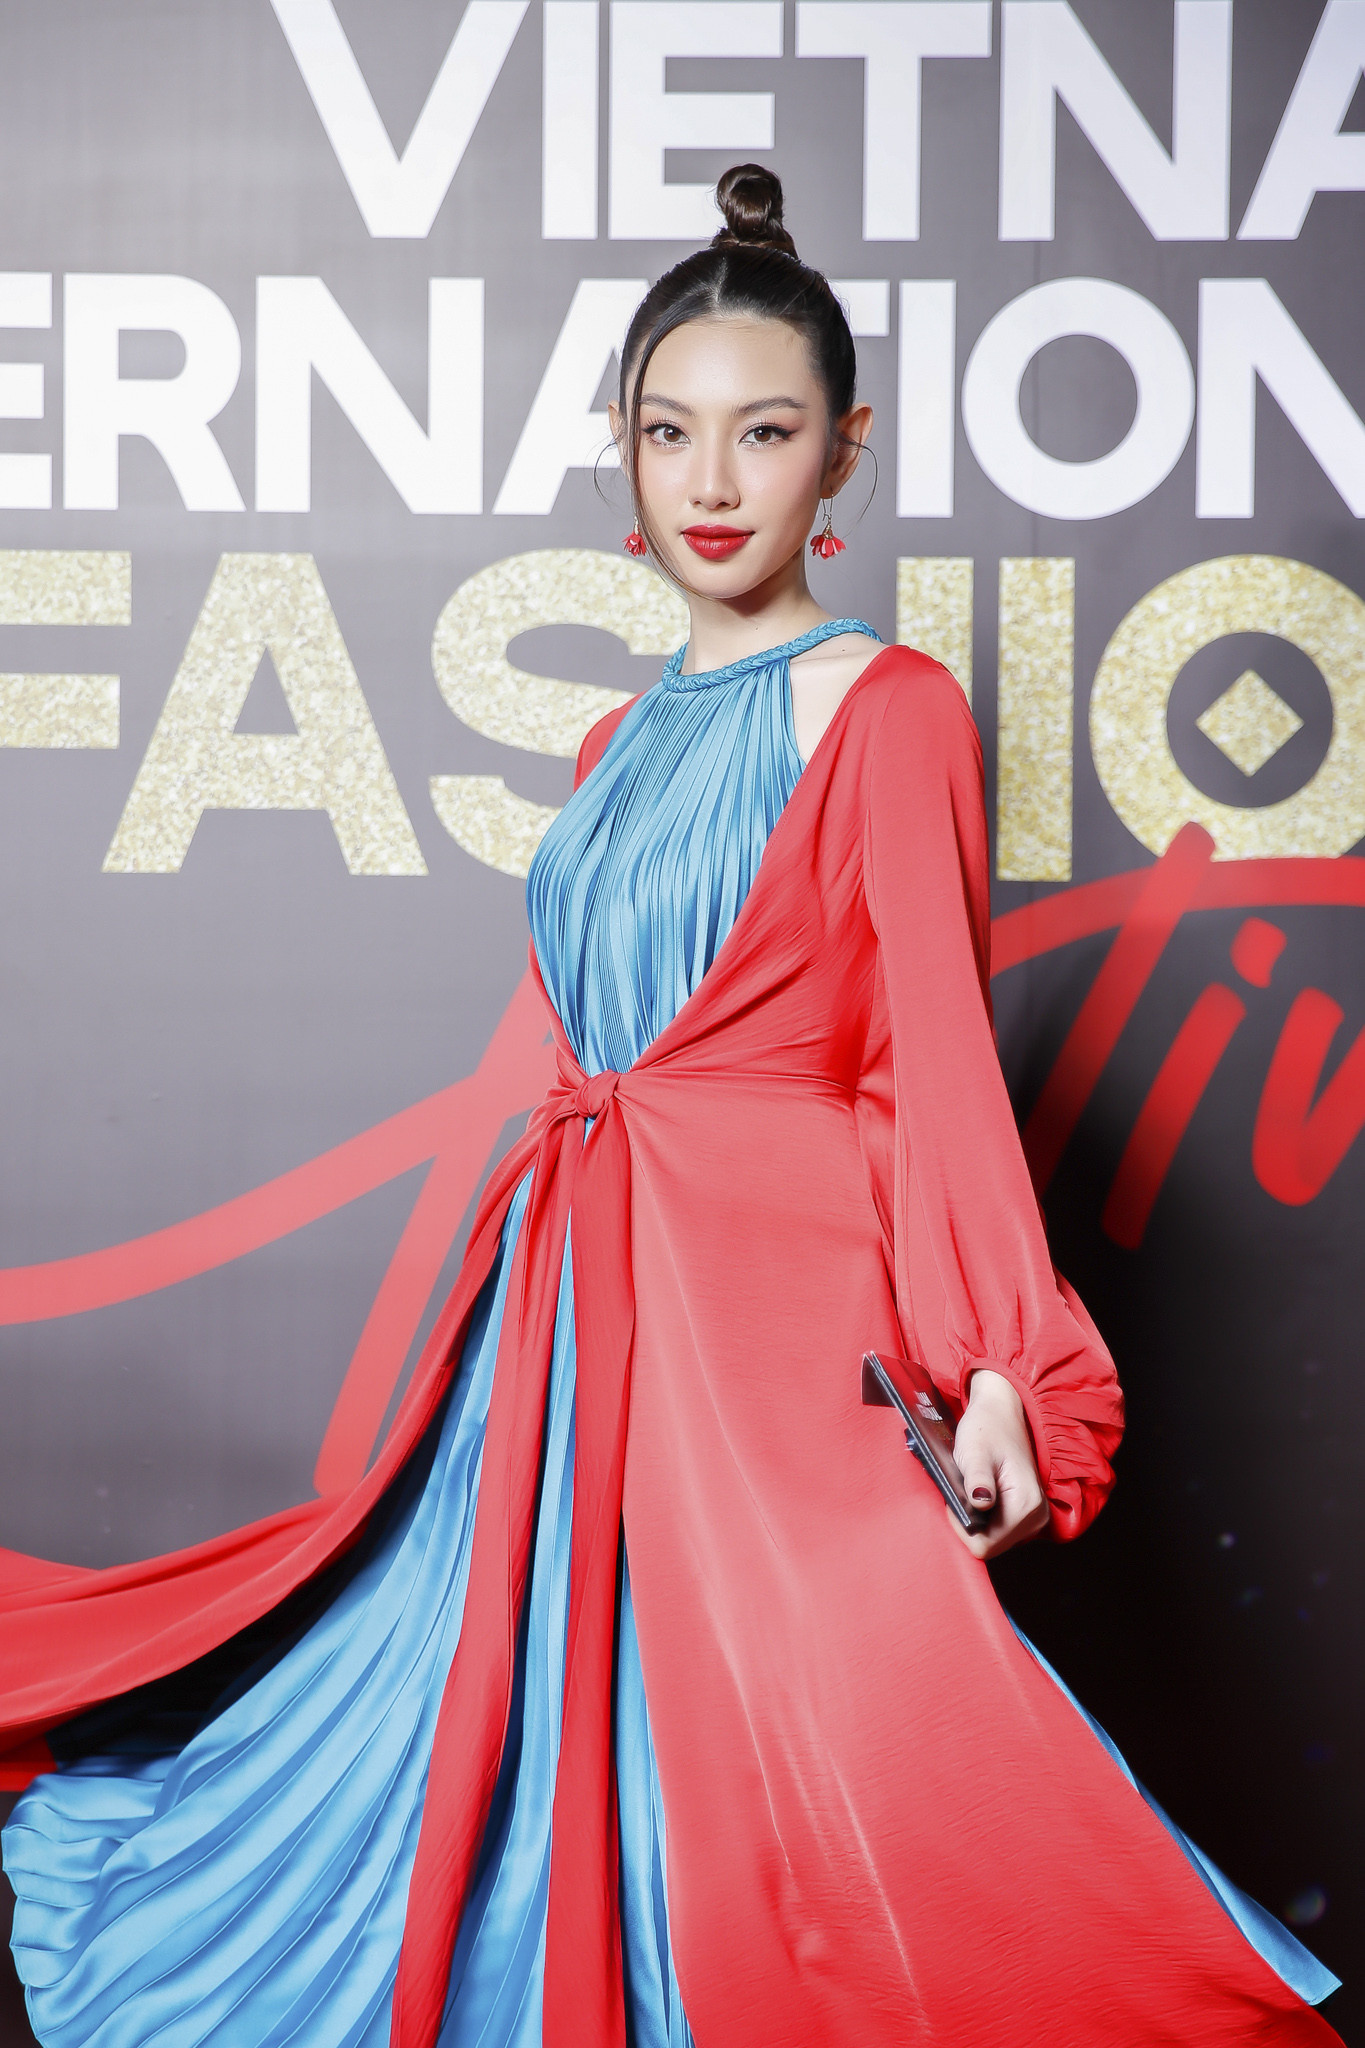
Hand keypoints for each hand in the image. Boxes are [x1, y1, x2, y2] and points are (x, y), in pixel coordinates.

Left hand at [949, 1369, 1048, 1560]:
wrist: (1002, 1413)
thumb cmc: (986, 1428)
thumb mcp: (975, 1451)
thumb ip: (977, 1478)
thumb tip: (981, 1504)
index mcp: (1026, 1505)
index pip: (985, 1545)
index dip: (962, 1528)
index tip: (955, 1499)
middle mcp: (1036, 1517)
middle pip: (990, 1546)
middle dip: (969, 1524)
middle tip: (962, 1490)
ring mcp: (1034, 1518)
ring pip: (994, 1540)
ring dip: (976, 1520)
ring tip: (971, 1488)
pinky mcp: (1027, 1514)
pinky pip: (999, 1530)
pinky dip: (984, 1517)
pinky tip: (979, 1494)